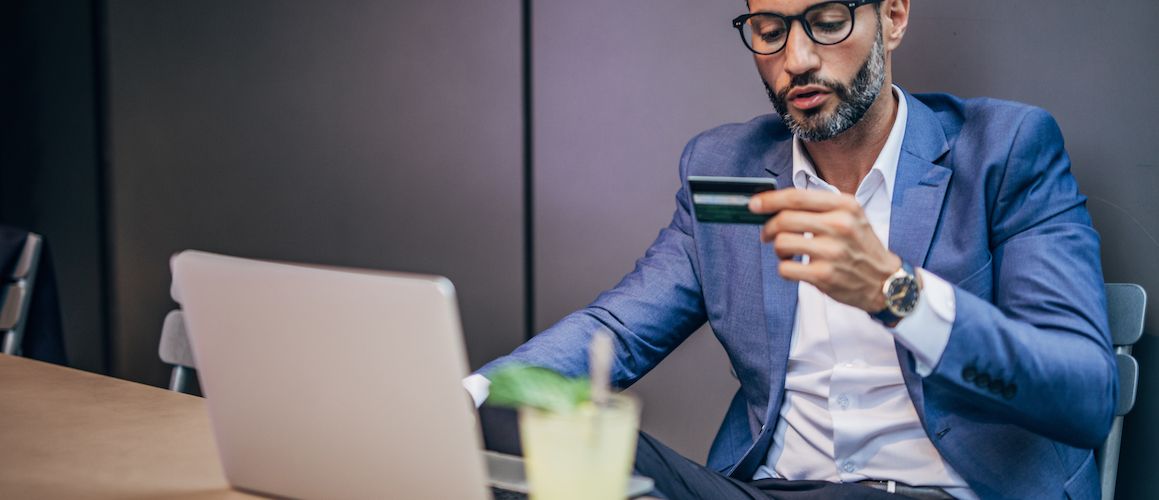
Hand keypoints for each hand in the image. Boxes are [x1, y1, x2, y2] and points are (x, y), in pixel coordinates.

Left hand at [749, 189, 900, 311]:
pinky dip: (784, 268)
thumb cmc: (861, 247)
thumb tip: (776, 205)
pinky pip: (785, 268)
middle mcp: (839, 225)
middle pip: (784, 219)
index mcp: (845, 206)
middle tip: (767, 234)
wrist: (885, 281)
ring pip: (781, 243)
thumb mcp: (850, 216)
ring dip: (777, 249)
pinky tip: (794, 268)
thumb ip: (819, 207)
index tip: (754, 204)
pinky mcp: (824, 275)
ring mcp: (831, 251)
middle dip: (768, 227)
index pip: (797, 197)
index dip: (770, 200)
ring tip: (786, 253)